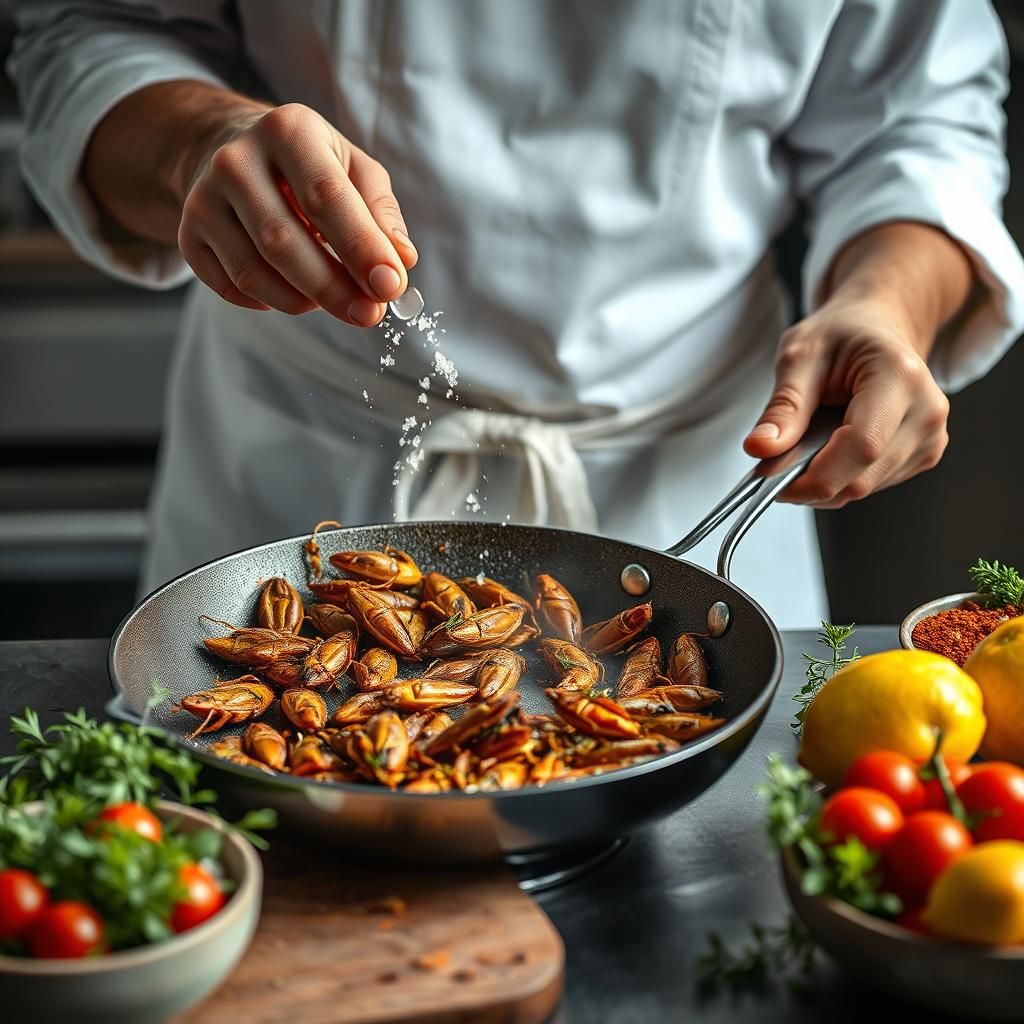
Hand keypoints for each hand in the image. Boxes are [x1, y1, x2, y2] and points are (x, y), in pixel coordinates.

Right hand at [176, 102, 415, 325]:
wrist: (234, 153)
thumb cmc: (311, 168)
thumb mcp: (354, 170)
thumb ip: (381, 213)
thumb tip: (401, 261)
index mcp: (288, 130)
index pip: (326, 197)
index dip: (360, 247)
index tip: (390, 286)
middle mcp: (236, 160)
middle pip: (283, 241)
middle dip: (333, 287)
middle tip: (369, 314)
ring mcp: (203, 199)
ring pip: (253, 272)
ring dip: (303, 301)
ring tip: (334, 300)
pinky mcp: (188, 234)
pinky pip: (231, 288)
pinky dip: (270, 302)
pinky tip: (293, 293)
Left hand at [743, 294, 949, 508]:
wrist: (879, 327)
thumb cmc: (842, 335)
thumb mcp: (800, 356)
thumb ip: (783, 405)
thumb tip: (760, 447)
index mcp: (900, 377)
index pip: (861, 447)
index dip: (813, 475)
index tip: (770, 477)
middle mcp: (926, 411)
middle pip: (860, 478)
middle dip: (808, 482)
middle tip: (773, 463)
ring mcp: (930, 437)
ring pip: (862, 489)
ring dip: (822, 480)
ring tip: (805, 444)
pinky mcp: (924, 456)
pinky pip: (871, 485)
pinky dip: (840, 478)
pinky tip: (830, 447)